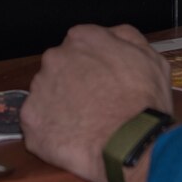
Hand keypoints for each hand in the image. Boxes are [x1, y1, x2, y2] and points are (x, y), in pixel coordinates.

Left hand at [23, 23, 172, 181]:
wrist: (130, 145)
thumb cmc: (143, 104)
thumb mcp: (151, 59)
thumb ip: (126, 39)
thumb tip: (112, 36)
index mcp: (82, 38)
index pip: (79, 46)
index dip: (91, 66)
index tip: (100, 82)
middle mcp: (55, 57)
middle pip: (59, 68)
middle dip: (72, 84)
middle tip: (93, 105)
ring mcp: (39, 88)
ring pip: (46, 95)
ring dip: (60, 107)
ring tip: (85, 125)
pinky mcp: (30, 119)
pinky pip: (37, 124)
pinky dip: (50, 132)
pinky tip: (71, 139)